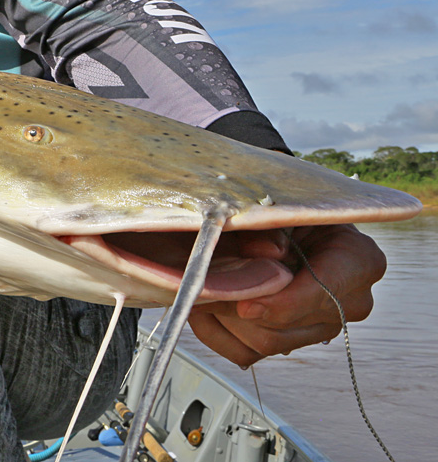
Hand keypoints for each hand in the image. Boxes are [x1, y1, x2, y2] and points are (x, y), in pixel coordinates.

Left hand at [189, 224, 385, 366]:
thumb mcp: (282, 208)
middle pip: (287, 326)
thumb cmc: (289, 211)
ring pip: (265, 342)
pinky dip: (216, 331)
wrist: (291, 222)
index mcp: (359, 261)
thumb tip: (269, 252)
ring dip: (223, 317)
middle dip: (237, 307)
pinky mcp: (291, 340)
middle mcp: (350, 302)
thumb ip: (273, 227)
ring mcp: (322, 327)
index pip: (324, 293)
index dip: (282, 303)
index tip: (246, 304)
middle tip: (203, 286)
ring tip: (200, 287)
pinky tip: (202, 306)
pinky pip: (247, 351)